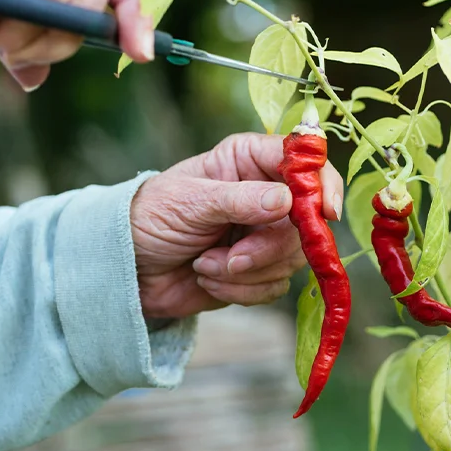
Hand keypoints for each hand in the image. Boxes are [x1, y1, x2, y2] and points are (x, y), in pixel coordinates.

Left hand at [131, 133, 343, 318]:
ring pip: (292, 259)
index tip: (324, 212)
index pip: (303, 161)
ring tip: (206, 266)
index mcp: (249, 160)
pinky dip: (241, 291)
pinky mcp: (259, 270)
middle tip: (231, 258)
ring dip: (246, 272)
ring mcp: (264, 234)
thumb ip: (239, 200)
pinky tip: (208, 279)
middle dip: (267, 248)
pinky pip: (275, 286)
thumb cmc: (150, 216)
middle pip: (305, 221)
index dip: (321, 183)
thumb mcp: (190, 202)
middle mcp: (265, 193)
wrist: (127, 267)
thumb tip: (289, 200)